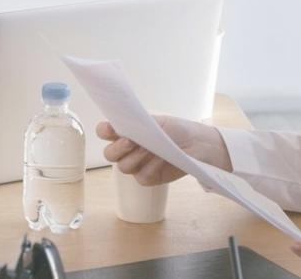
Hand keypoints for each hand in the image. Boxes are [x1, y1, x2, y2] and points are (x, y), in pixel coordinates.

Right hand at [96, 115, 230, 184]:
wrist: (196, 145)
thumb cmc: (176, 129)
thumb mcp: (157, 121)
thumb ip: (138, 124)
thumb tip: (123, 124)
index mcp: (125, 131)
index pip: (104, 132)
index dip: (104, 131)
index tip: (111, 129)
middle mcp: (127, 149)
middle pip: (109, 154)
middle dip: (118, 148)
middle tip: (131, 142)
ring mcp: (137, 165)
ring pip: (124, 167)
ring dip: (136, 157)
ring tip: (151, 149)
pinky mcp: (147, 178)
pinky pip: (141, 177)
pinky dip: (151, 168)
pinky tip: (162, 160)